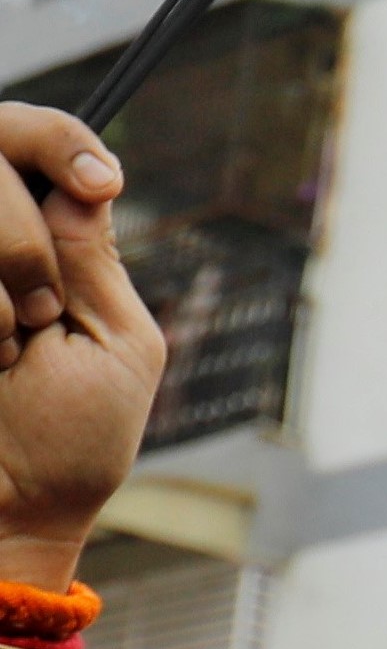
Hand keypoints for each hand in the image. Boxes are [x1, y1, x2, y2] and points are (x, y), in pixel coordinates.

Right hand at [0, 107, 163, 589]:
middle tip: (37, 314)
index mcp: (35, 236)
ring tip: (0, 356)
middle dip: (23, 244)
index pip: (30, 137)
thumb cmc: (68, 440)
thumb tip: (86, 175)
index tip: (96, 181)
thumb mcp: (114, 344)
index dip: (60, 142)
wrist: (2, 510)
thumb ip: (95, 258)